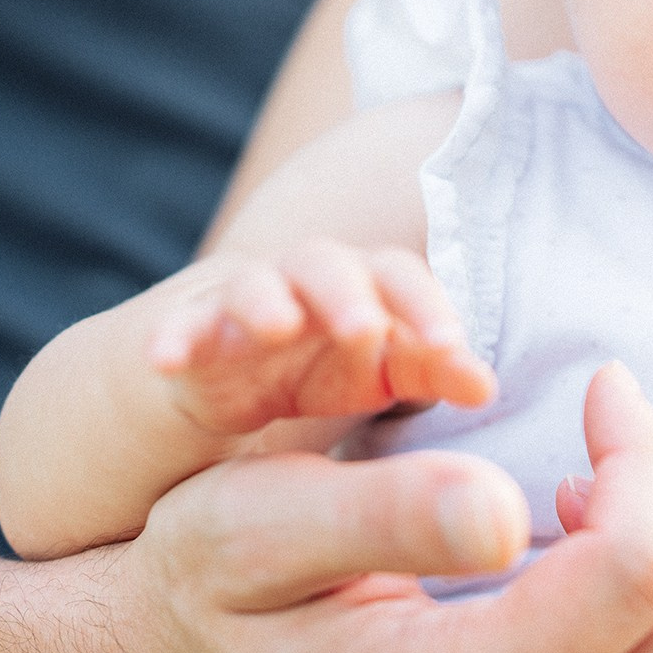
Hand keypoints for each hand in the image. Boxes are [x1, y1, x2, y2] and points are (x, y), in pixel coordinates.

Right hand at [148, 240, 494, 435]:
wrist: (236, 367)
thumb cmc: (330, 361)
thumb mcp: (386, 372)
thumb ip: (435, 371)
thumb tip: (486, 387)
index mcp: (361, 285)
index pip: (397, 276)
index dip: (425, 307)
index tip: (451, 349)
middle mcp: (303, 283)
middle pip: (326, 265)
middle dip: (347, 293)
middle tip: (367, 328)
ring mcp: (244, 304)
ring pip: (253, 285)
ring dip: (265, 301)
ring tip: (277, 326)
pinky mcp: (193, 334)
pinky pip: (179, 329)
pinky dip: (172, 338)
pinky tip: (165, 359)